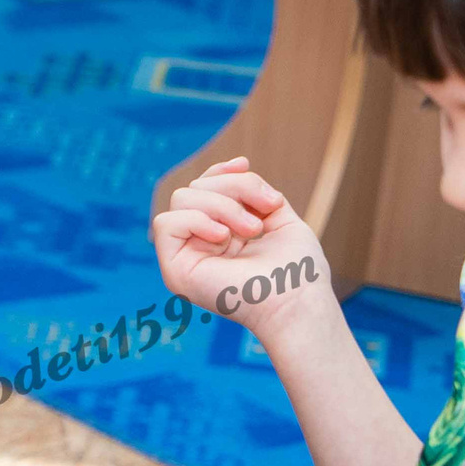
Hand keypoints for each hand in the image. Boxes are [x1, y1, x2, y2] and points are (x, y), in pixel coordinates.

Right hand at [152, 156, 329, 341]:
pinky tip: (224, 237)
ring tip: (250, 231)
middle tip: (261, 220)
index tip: (245, 166)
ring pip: (182, 198)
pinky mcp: (175, 270)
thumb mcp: (276, 213)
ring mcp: (185, 256)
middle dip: (232, 190)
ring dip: (222, 206)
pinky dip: (197, 221)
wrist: (297, 301)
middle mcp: (199, 243)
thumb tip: (238, 163)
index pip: (203, 187)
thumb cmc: (295, 268)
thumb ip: (252, 190)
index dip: (220, 172)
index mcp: (220, 232)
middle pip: (195, 187)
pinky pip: (166, 223)